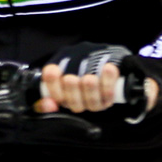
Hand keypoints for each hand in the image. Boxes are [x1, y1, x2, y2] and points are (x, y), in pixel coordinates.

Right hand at [37, 43, 158, 115]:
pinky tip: (109, 69)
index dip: (49, 88)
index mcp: (61, 91)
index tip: (53, 72)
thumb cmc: (87, 59)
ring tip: (90, 78)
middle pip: (72, 102)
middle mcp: (77, 100)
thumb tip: (51, 71)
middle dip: (71, 90)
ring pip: (91, 103)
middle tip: (71, 79)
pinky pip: (109, 97)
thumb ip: (58, 68)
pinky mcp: (109, 100)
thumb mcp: (70, 58)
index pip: (50, 96)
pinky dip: (109, 84)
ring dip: (90, 90)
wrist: (112, 60)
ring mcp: (94, 102)